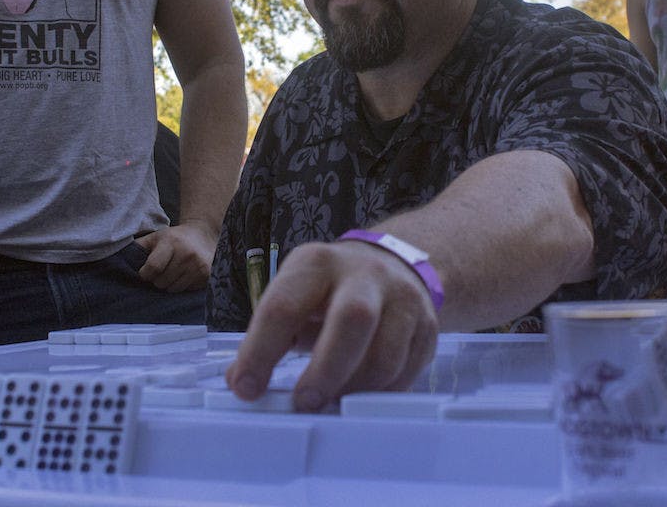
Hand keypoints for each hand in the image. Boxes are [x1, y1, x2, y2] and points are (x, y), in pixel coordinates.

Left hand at [136, 221, 216, 291]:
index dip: (145, 274)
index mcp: (171, 243)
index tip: (145, 272)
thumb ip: (138, 247)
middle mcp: (187, 254)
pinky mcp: (206, 275)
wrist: (202, 235)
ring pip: (173, 289)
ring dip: (168, 285)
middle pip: (161, 282)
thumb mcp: (155, 237)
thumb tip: (118, 259)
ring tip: (171, 273)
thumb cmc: (173, 238)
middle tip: (160, 271)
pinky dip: (181, 286)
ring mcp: (198, 266)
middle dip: (156, 280)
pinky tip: (183, 274)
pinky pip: (186, 291)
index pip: (153, 268)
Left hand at [225, 238, 438, 411]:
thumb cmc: (329, 290)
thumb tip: (240, 381)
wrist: (391, 265)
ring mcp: (401, 298)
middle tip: (304, 403)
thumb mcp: (295, 294)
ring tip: (332, 403)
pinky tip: (359, 396)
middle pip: (352, 319)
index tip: (246, 388)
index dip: (260, 351)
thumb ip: (269, 334)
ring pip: (385, 353)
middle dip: (325, 370)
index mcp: (316, 263)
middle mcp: (362, 273)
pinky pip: (406, 371)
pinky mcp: (427, 325)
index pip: (284, 305)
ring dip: (354, 388)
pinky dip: (379, 393)